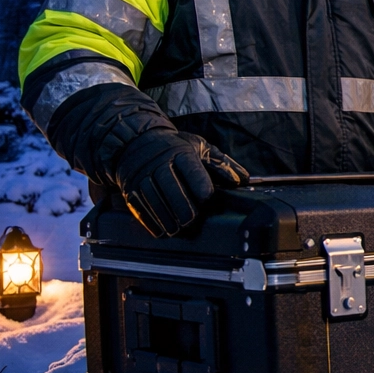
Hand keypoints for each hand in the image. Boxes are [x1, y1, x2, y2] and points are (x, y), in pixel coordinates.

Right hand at [114, 129, 247, 236]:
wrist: (136, 141)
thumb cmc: (175, 147)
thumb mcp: (200, 148)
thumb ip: (222, 164)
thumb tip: (244, 179)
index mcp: (180, 152)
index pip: (190, 168)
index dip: (200, 184)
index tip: (206, 198)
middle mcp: (159, 162)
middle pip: (169, 185)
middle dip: (181, 205)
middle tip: (191, 219)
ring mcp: (141, 174)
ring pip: (152, 196)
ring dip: (165, 216)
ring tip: (177, 228)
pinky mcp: (130, 187)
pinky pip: (138, 205)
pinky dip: (150, 220)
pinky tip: (161, 230)